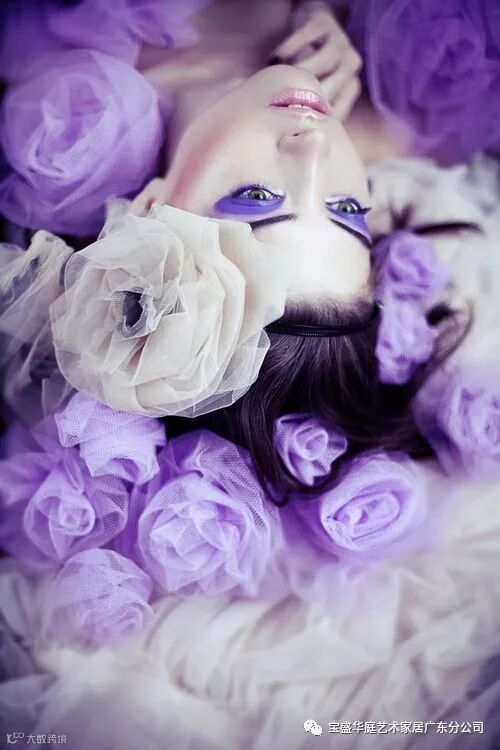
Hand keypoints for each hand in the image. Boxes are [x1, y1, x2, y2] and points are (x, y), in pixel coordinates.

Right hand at [271, 1, 361, 120]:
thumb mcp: (308, 96)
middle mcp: (350, 64)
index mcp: (349, 87)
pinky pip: (308, 36)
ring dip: (298, 73)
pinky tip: (274, 59)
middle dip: (305, 100)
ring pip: (324, 62)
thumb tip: (285, 146)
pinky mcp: (324, 21)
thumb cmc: (303, 72)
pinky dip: (289, 49)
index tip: (291, 128)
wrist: (309, 28)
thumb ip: (305, 116)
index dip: (314, 121)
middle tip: (280, 110)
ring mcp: (340, 41)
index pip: (336, 112)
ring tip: (276, 81)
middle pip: (331, 87)